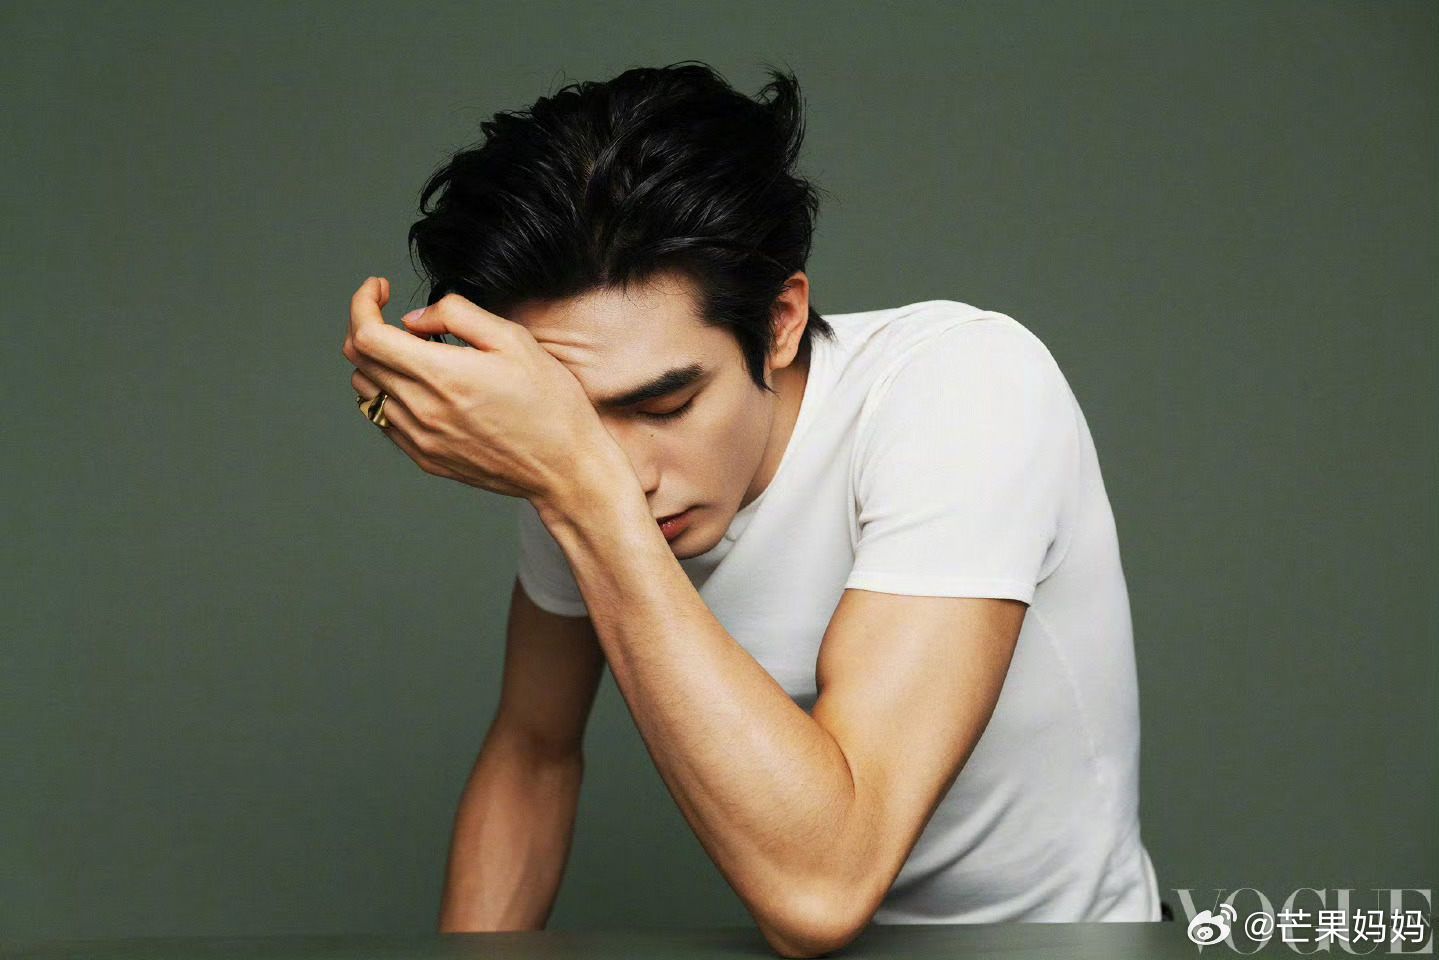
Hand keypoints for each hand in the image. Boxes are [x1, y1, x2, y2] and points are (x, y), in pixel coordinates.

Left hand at [343, 277, 627, 503]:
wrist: (565, 467)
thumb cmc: (550, 402)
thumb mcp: (515, 340)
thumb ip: (458, 315)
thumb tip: (414, 318)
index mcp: (443, 376)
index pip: (367, 335)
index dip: (363, 303)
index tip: (380, 288)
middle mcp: (422, 410)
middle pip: (359, 360)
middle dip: (365, 324)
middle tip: (390, 312)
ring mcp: (420, 439)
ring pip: (365, 390)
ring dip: (375, 361)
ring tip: (410, 351)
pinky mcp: (426, 458)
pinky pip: (383, 419)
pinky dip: (387, 393)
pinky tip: (419, 385)